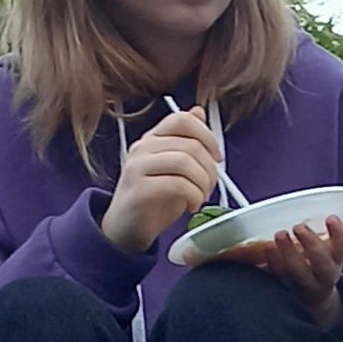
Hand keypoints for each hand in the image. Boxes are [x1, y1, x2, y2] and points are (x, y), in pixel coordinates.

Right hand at [100, 108, 222, 251]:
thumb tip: (198, 112)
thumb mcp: (174, 168)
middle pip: (190, 144)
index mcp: (152, 138)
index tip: (216, 157)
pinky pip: (177, 184)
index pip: (182, 119)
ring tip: (201, 197)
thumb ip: (186, 141)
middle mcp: (142, 148)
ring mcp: (138, 167)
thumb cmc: (153, 200)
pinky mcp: (139, 189)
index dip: (207, 136)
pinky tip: (192, 206)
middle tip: (210, 186)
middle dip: (210, 168)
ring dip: (203, 183)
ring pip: (185, 162)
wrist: (126, 229)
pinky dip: (193, 196)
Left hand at [223, 203, 342, 322]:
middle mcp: (324, 274)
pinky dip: (274, 262)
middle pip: (322, 264)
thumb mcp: (337, 249)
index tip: (331, 218)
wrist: (314, 299)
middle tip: (299, 227)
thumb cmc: (324, 265)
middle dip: (312, 244)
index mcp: (337, 260)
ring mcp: (305, 283)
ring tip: (280, 234)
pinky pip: (280, 277)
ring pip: (300, 272)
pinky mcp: (287, 287)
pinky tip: (268, 247)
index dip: (339, 233)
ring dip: (290, 253)